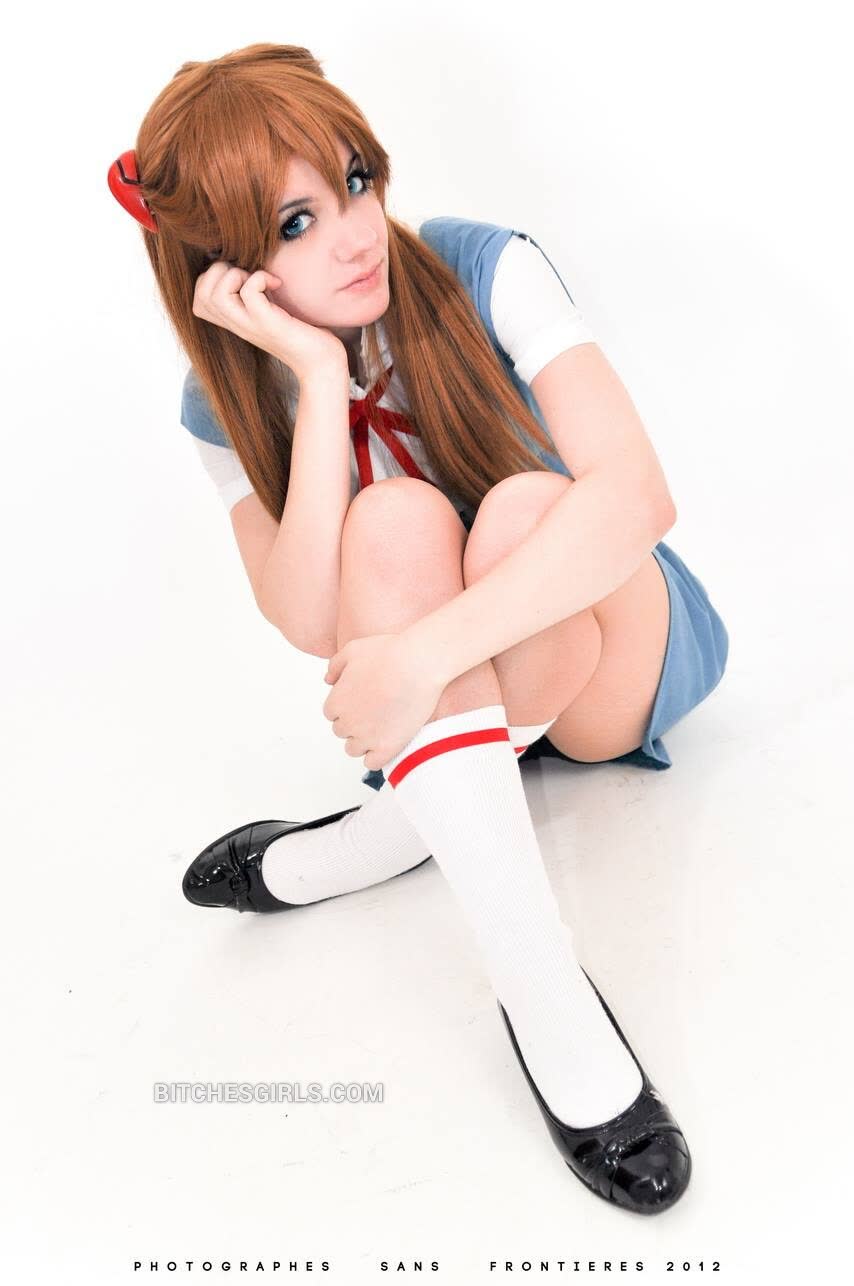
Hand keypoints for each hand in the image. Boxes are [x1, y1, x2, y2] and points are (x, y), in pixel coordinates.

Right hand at [192, 261, 345, 382]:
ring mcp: (250, 325)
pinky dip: (260, 278)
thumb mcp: (271, 309)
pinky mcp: (268, 323)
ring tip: (259, 280)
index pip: (199, 297)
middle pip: (201, 293)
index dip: (213, 277)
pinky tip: (277, 284)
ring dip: (235, 275)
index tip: (241, 276)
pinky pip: (248, 292)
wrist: (321, 363)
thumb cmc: (301, 333)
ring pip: (215, 295)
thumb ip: (255, 294)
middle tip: (249, 275)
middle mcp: (237, 324)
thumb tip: (248, 263)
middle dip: (220, 271)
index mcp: (234, 320)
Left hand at [322, 634, 447, 771]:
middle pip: (342, 731)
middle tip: (376, 710)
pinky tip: (387, 744)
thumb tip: (328, 680)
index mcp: (336, 701)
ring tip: (382, 727)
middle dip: (355, 722)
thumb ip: (335, 665)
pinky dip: (376, 756)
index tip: (364, 700)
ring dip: (363, 741)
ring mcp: (366, 737)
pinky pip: (372, 763)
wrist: (418, 664)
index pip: (332, 713)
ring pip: (353, 749)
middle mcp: (347, 722)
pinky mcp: (387, 747)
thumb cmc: (389, 652)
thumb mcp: (353, 649)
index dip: (347, 706)